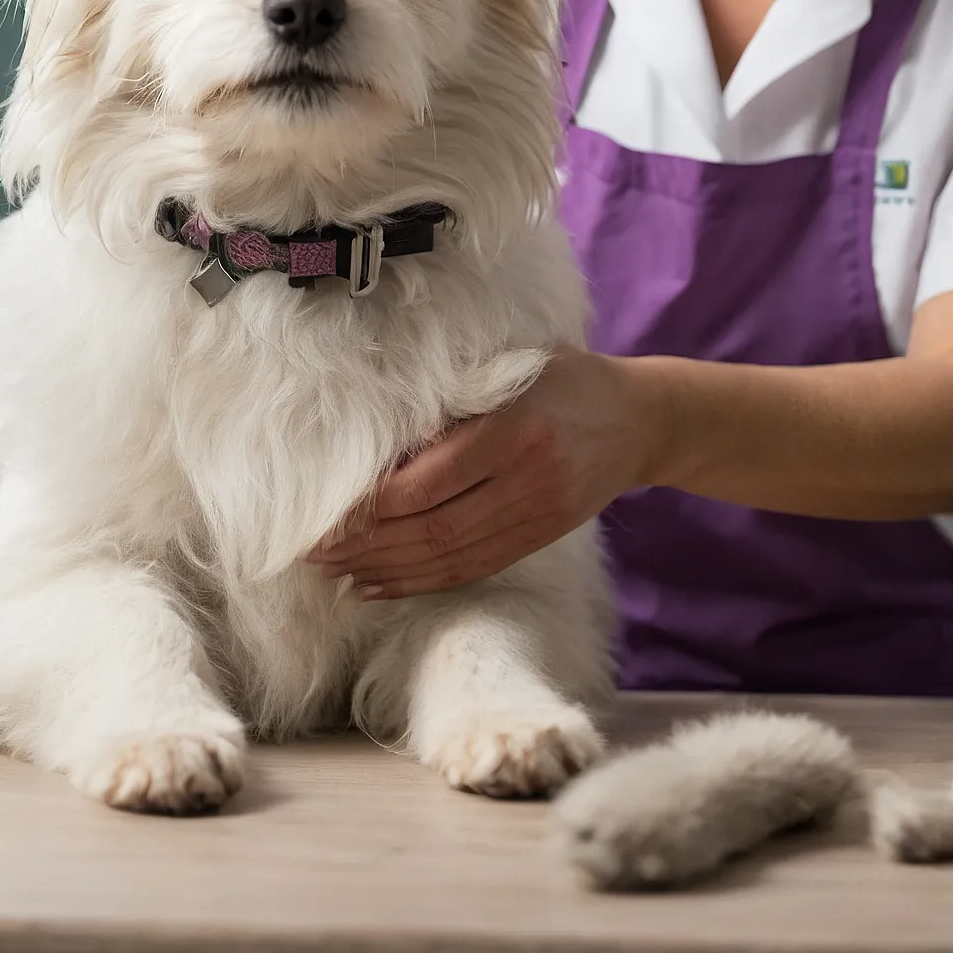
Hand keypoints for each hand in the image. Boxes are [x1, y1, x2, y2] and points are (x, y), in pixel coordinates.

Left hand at [308, 346, 657, 597]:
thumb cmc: (566, 379)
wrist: (641, 419)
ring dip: (385, 569)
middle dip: (366, 545)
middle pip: (431, 528)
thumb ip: (457, 398)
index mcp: (514, 430)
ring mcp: (536, 515)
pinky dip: (422, 581)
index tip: (326, 512)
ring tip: (334, 571)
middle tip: (312, 551)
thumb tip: (381, 435)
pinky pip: (473, 567)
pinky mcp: (539, 538)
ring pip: (448, 556)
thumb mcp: (516, 367)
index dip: (372, 507)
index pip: (427, 483)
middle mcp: (526, 479)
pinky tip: (380, 584)